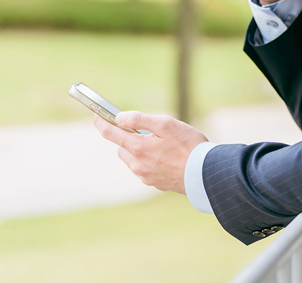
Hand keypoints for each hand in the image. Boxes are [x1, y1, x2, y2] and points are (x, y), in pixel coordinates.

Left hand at [94, 111, 208, 194]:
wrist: (206, 174)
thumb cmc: (189, 146)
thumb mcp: (166, 124)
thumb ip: (140, 120)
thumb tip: (120, 117)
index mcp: (138, 148)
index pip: (110, 133)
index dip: (101, 123)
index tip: (95, 116)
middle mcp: (138, 165)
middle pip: (122, 147)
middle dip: (128, 138)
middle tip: (145, 131)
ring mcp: (145, 176)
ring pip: (133, 160)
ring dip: (139, 151)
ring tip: (161, 145)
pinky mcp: (155, 184)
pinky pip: (144, 169)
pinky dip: (149, 161)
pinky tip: (166, 157)